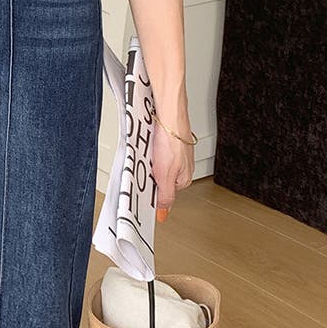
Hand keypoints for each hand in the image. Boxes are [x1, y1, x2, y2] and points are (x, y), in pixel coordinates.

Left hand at [151, 107, 193, 221]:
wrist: (169, 113)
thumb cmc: (171, 140)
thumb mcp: (165, 177)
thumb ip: (165, 196)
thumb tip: (163, 214)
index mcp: (183, 179)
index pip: (164, 195)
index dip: (151, 192)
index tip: (142, 190)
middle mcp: (182, 167)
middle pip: (159, 180)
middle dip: (149, 176)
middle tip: (144, 169)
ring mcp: (176, 154)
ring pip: (156, 166)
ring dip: (149, 163)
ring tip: (146, 156)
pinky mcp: (168, 143)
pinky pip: (155, 153)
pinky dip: (149, 151)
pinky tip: (147, 147)